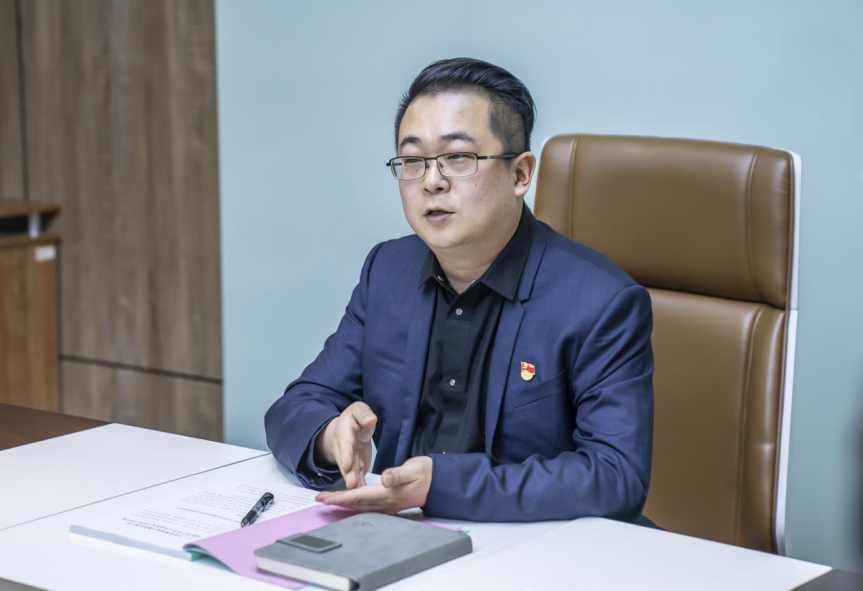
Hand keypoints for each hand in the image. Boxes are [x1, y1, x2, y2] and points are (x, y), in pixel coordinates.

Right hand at [315, 402, 376, 489]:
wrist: (348, 429)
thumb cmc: (355, 418)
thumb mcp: (359, 410)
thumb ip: (363, 414)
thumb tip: (370, 419)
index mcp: (344, 432)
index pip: (345, 444)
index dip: (345, 455)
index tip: (347, 465)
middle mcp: (344, 448)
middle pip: (345, 462)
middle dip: (348, 474)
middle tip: (351, 484)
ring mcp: (349, 459)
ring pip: (350, 472)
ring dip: (353, 482)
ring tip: (357, 492)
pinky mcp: (355, 467)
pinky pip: (357, 476)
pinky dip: (359, 486)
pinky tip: (363, 496)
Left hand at [315, 456, 432, 513]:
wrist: (439, 482)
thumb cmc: (426, 473)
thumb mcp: (414, 468)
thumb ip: (398, 474)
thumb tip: (384, 478)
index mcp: (389, 494)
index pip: (360, 497)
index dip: (341, 497)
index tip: (326, 498)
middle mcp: (386, 503)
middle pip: (356, 504)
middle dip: (337, 502)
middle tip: (320, 500)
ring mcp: (388, 505)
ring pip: (360, 506)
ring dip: (344, 503)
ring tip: (329, 500)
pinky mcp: (390, 503)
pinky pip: (367, 505)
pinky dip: (354, 503)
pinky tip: (349, 501)